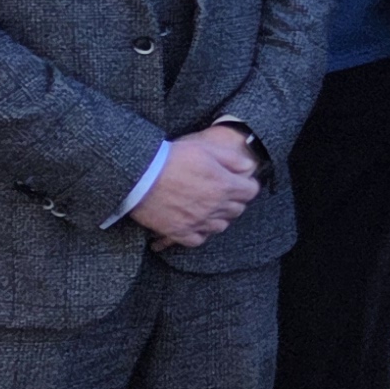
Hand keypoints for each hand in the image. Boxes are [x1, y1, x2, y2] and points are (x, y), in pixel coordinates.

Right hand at [135, 128, 264, 247]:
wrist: (138, 174)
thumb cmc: (172, 157)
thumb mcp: (205, 149)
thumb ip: (232, 159)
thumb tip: (248, 166)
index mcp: (224, 185)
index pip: (251, 192)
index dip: (246, 185)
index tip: (239, 182)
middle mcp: (214, 206)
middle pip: (237, 209)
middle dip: (233, 200)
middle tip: (222, 193)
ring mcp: (197, 221)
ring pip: (220, 226)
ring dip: (218, 217)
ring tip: (209, 207)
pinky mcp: (179, 232)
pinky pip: (198, 239)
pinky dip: (200, 232)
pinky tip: (195, 223)